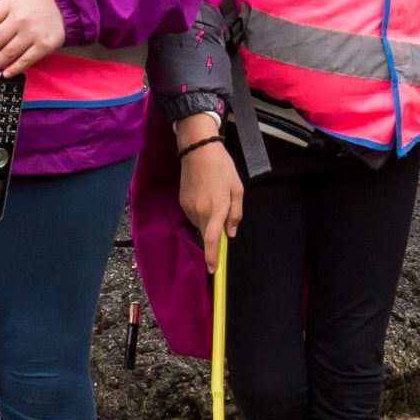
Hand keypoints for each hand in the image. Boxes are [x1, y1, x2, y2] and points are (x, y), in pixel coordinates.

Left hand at [0, 0, 65, 77]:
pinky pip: (25, 61)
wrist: (62, 8)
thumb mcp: (12, 1)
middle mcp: (21, 19)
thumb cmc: (33, 5)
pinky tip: (6, 73)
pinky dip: (14, 69)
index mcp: (11, 4)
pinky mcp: (44, 46)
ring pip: (8, 53)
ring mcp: (33, 33)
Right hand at [174, 115, 242, 264]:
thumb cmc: (222, 167)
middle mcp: (200, 211)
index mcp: (216, 209)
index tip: (213, 269)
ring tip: (214, 195)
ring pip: (201, 223)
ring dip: (209, 218)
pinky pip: (194, 215)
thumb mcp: (237, 188)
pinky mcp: (182, 203)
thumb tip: (231, 232)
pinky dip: (201, 211)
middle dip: (215, 230)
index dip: (212, 256)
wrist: (198, 150)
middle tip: (223, 208)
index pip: (212, 239)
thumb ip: (236, 213)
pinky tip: (205, 193)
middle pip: (207, 233)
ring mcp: (189, 208)